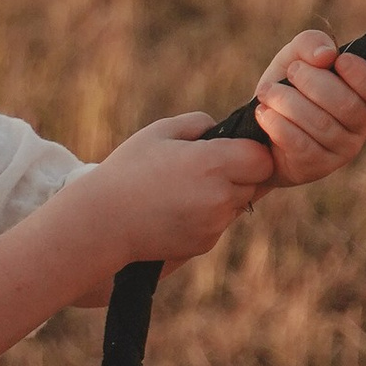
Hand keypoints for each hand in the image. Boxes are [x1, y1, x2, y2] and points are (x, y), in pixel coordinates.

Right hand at [88, 110, 279, 266]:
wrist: (103, 220)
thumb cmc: (128, 170)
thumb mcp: (159, 132)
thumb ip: (198, 122)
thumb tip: (222, 129)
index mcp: (212, 163)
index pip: (262, 158)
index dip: (251, 152)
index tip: (232, 149)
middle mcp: (220, 195)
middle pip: (256, 182)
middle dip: (240, 173)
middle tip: (206, 168)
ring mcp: (214, 223)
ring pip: (238, 204)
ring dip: (224, 195)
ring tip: (186, 189)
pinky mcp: (206, 243)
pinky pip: (220, 224)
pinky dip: (208, 216)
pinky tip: (177, 209)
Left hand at [251, 31, 365, 186]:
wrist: (261, 124)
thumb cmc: (289, 86)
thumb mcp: (296, 56)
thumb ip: (312, 44)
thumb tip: (326, 55)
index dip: (363, 76)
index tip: (339, 61)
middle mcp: (361, 126)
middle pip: (348, 106)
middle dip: (313, 82)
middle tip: (291, 72)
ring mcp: (342, 151)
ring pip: (322, 125)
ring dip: (288, 102)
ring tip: (267, 92)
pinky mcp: (317, 167)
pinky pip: (302, 145)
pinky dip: (278, 124)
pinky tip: (264, 113)